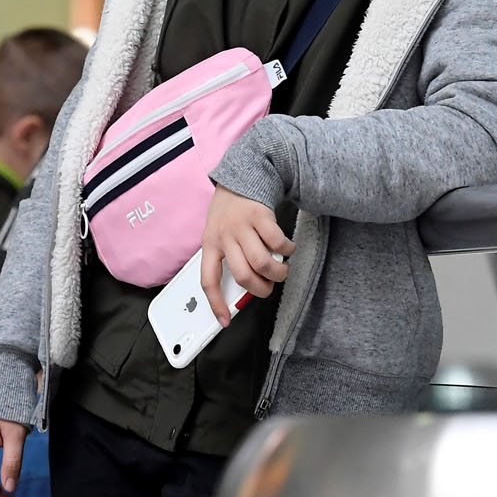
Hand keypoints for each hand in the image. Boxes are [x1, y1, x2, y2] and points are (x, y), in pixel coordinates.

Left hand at [201, 184, 294, 327]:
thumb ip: (228, 256)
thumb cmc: (230, 211)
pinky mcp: (261, 215)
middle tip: (268, 287)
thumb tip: (244, 286)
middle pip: (243, 275)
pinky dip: (287, 250)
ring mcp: (242, 225)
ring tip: (281, 271)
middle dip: (260, 289)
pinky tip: (288, 249)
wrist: (242, 175)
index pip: (208, 280)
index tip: (225, 320)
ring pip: (262, 262)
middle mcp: (224, 236)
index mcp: (210, 244)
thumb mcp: (218, 232)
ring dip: (277, 273)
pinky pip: (277, 242)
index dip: (216, 303)